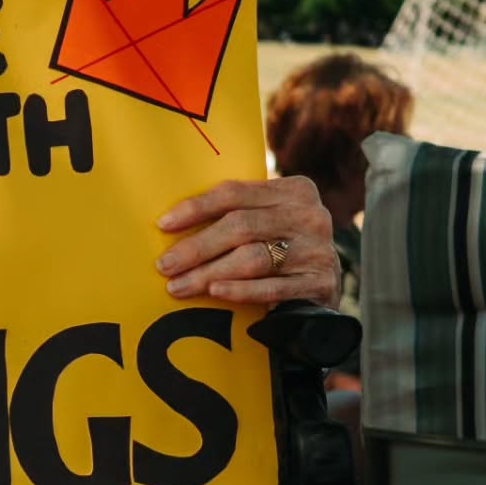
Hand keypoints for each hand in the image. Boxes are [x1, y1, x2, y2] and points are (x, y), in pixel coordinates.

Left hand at [155, 175, 339, 307]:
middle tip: (165, 265)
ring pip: (252, 258)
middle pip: (240, 226)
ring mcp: (318, 250)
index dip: (195, 208)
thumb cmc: (281, 249)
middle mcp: (310, 216)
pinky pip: (271, 287)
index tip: (163, 225)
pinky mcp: (320, 284)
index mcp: (294, 191)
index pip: (234, 194)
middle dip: (196, 247)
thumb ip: (238, 213)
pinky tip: (215, 293)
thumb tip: (172, 223)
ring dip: (208, 273)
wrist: (322, 290)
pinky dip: (240, 290)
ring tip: (179, 286)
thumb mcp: (269, 221)